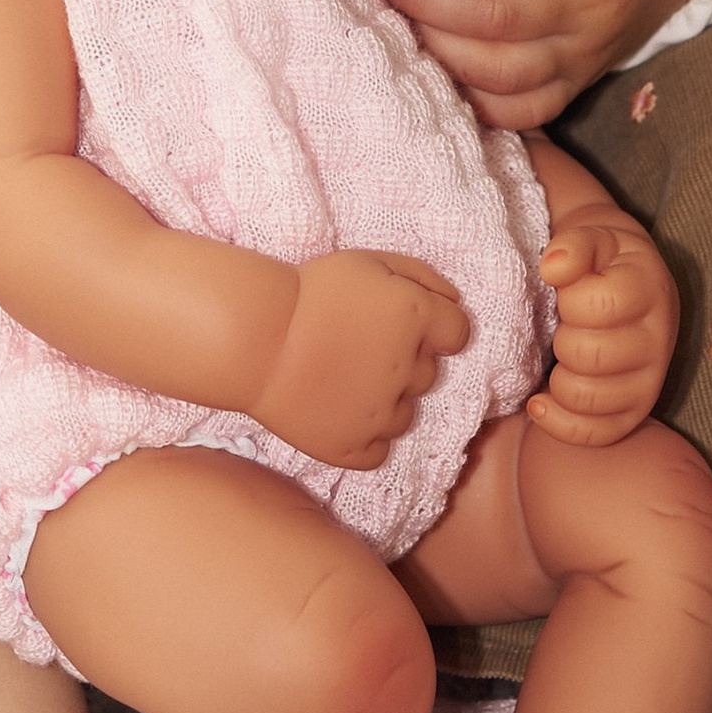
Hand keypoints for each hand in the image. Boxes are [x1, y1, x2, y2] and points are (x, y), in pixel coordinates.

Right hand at [252, 251, 469, 472]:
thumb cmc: (310, 293)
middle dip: (403, 361)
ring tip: (342, 381)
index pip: (458, 333)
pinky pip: (378, 449)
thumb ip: (421, 277)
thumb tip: (455, 301)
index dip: (435, 328)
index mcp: (416, 319)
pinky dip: (364, 436)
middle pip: (428, 374)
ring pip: (404, 414)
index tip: (403, 325)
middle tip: (358, 348)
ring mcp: (382, 415)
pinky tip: (338, 411)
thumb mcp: (368, 263)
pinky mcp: (354, 448)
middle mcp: (409, 370)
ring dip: (384, 400)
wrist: (253, 338)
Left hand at [528, 208, 677, 444]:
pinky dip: (560, 423)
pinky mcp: (637, 410)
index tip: (569, 292)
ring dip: (560, 378)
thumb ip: (573, 244)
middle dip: (562, 339)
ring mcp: (651, 380)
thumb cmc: (602, 259)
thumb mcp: (591, 234)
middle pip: (589, 355)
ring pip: (590, 398)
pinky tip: (541, 401)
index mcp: (650, 289)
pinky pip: (597, 434)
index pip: (598, 305)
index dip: (570, 300)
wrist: (627, 279)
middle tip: (565, 327)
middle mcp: (659, 339)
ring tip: (560, 359)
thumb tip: (553, 267)